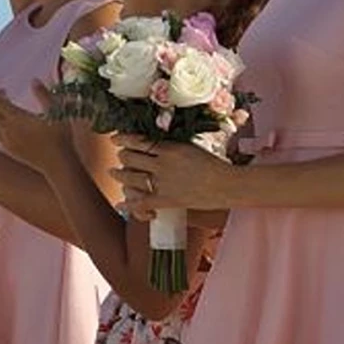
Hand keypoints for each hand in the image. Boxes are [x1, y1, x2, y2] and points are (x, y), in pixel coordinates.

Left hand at [0, 85, 70, 166]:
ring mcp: (8, 142)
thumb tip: (34, 80)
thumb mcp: (56, 111)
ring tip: (4, 114)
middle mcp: (8, 130)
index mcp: (17, 117)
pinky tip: (8, 130)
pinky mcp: (12, 152)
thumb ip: (44, 95)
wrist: (58, 163)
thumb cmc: (60, 136)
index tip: (3, 91)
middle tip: (4, 100)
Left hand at [117, 138, 236, 214]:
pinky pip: (142, 202)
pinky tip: (120, 204)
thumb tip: (154, 143)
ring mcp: (164, 183)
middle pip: (131, 158)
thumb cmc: (215, 164)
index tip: (115, 139)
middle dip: (122, 156)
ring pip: (131, 177)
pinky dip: (128, 204)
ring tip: (114, 172)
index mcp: (170, 149)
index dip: (123, 139)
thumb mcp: (191, 147)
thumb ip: (171, 146)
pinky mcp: (167, 200)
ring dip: (119, 175)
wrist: (230, 185)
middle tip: (120, 157)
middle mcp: (163, 165)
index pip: (139, 141)